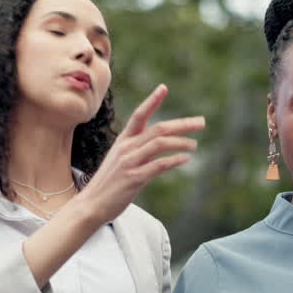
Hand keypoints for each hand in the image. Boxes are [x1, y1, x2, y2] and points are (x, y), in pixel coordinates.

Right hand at [74, 84, 204, 226]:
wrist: (91, 204)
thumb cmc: (109, 183)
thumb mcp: (120, 160)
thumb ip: (137, 150)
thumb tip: (159, 145)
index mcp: (123, 141)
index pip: (139, 115)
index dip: (152, 100)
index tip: (164, 87)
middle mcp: (126, 148)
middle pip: (159, 129)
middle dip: (182, 124)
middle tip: (201, 122)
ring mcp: (130, 162)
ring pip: (160, 144)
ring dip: (181, 142)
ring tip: (194, 145)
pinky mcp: (134, 178)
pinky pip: (159, 164)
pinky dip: (174, 159)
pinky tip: (185, 159)